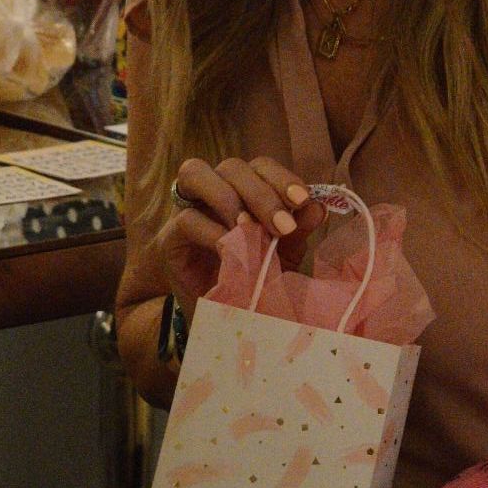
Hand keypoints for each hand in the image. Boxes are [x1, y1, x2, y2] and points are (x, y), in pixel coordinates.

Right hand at [157, 157, 326, 316]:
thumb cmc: (254, 281)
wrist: (224, 322)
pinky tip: (231, 250)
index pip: (259, 166)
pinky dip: (211, 231)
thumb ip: (297, 230)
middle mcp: (214, 192)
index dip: (281, 176)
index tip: (302, 200)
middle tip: (282, 226)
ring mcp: (188, 210)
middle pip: (232, 166)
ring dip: (229, 198)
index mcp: (244, 190)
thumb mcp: (283, 256)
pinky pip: (186, 219)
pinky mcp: (170, 239)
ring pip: (195, 173)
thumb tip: (317, 208)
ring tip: (249, 229)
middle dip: (261, 192)